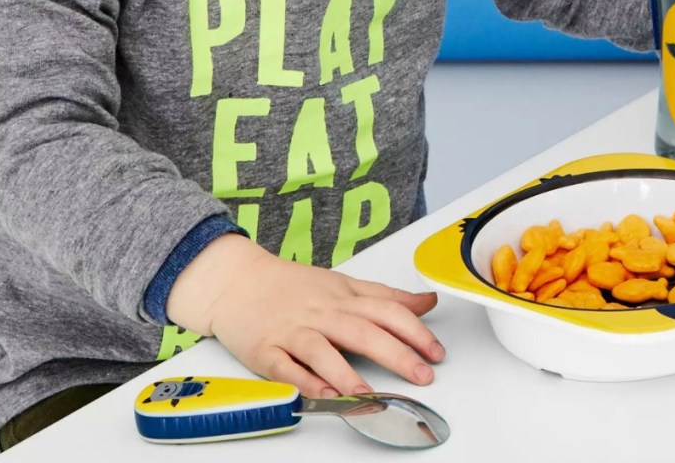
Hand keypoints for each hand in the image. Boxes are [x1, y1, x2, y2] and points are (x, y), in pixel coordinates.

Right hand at [166, 234, 443, 397]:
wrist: (236, 280)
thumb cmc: (291, 285)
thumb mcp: (343, 283)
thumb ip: (385, 296)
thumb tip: (427, 302)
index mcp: (342, 296)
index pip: (386, 309)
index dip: (415, 330)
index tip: (437, 351)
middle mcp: (321, 312)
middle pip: (362, 331)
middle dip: (395, 354)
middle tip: (422, 375)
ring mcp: (293, 331)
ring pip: (322, 350)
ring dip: (347, 373)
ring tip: (370, 395)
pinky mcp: (266, 351)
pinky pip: (286, 368)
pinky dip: (304, 381)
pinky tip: (322, 393)